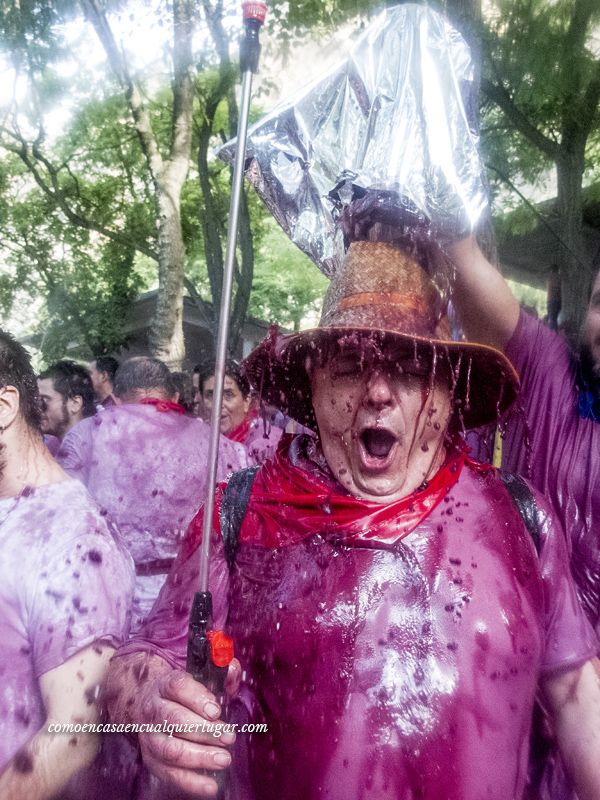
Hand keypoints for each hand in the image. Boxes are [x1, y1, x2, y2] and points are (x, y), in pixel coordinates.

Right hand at [139, 659, 241, 796]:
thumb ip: (221, 674)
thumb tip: (232, 668)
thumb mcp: (201, 678)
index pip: (178, 687)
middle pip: (175, 720)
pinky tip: (211, 785)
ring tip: (224, 759)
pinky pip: (170, 774)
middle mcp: (153, 709)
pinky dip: (191, 782)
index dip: (197, 698)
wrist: (151, 704)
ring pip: (171, 749)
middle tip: (228, 737)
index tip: (216, 710)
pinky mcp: (152, 760)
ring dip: (199, 756)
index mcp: (165, 684)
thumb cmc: (185, 693)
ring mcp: (150, 737)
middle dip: (204, 731)